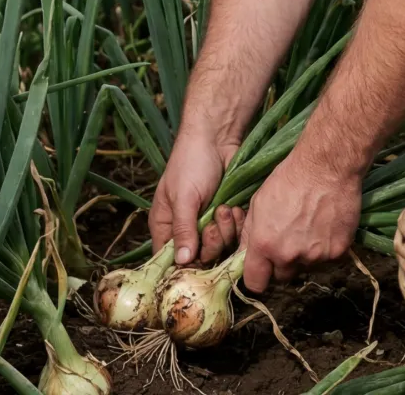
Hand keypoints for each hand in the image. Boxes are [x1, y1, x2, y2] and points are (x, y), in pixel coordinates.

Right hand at [148, 133, 244, 265]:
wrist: (217, 138)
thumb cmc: (192, 163)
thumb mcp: (183, 197)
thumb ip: (183, 229)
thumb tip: (181, 262)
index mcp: (165, 226)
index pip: (169, 261)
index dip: (184, 266)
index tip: (199, 260)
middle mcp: (186, 229)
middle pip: (200, 259)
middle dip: (211, 243)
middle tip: (213, 221)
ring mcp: (208, 224)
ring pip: (220, 248)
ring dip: (226, 230)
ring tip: (225, 208)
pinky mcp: (227, 219)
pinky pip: (235, 235)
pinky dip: (238, 224)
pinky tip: (236, 208)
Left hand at [238, 149, 362, 293]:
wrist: (327, 167)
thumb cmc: (288, 179)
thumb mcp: (258, 203)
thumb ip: (251, 235)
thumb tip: (245, 255)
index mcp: (265, 245)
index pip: (255, 283)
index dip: (258, 277)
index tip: (262, 269)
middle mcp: (289, 256)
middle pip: (283, 276)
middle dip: (283, 263)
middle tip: (290, 240)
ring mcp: (315, 257)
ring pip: (306, 267)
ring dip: (306, 255)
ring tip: (311, 228)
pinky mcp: (338, 252)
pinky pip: (328, 259)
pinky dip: (326, 248)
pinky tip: (326, 227)